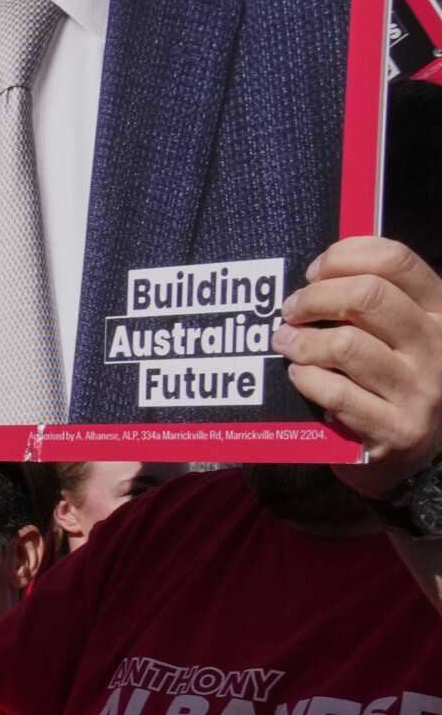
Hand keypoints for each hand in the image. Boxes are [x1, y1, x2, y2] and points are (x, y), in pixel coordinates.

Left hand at [277, 237, 441, 499]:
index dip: (343, 257)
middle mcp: (438, 348)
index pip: (395, 260)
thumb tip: (317, 271)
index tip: (314, 272)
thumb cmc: (394, 379)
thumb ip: (372, 300)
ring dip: (302, 341)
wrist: (420, 457)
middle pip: (366, 295)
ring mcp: (421, 391)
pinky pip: (335, 392)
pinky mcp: (396, 429)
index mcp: (440, 312)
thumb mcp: (399, 333)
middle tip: (292, 310)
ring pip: (346, 344)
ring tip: (288, 344)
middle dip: (315, 297)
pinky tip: (301, 376)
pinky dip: (306, 379)